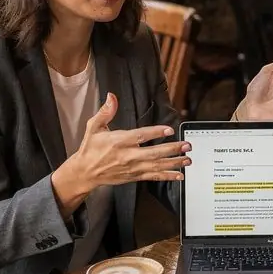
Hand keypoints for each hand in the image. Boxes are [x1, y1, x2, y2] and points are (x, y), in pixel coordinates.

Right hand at [52, 93, 190, 214]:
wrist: (85, 172)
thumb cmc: (90, 148)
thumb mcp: (93, 127)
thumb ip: (105, 112)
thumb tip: (111, 97)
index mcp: (118, 141)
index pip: (140, 136)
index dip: (156, 132)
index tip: (169, 130)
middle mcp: (127, 156)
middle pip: (154, 153)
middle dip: (172, 149)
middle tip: (186, 145)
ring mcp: (132, 167)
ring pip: (157, 166)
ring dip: (174, 163)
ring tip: (187, 159)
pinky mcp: (135, 176)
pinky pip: (153, 176)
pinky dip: (167, 176)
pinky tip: (179, 175)